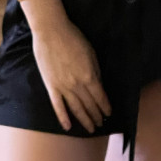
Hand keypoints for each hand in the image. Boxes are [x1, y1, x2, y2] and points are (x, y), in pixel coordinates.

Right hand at [31, 18, 112, 132]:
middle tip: (101, 124)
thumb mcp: (91, 53)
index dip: (105, 107)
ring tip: (90, 129)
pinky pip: (57, 106)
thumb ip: (95, 71)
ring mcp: (63, 87)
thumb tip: (99, 85)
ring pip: (76, 109)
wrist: (51, 31)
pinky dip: (63, 117)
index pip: (100, 97)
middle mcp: (77, 85)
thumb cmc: (73, 38)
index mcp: (89, 76)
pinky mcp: (51, 86)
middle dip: (96, 115)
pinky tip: (68, 127)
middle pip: (89, 105)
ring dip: (84, 120)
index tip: (109, 113)